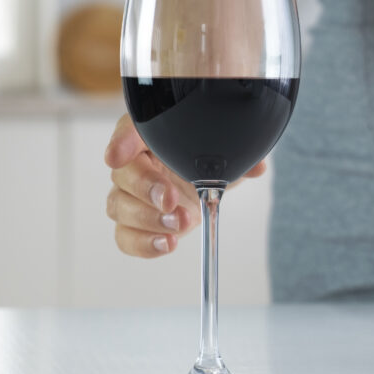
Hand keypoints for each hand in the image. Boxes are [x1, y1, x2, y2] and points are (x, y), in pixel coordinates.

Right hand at [103, 114, 266, 257]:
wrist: (204, 179)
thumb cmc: (206, 157)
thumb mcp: (225, 151)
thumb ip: (238, 155)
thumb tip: (257, 168)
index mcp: (152, 134)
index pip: (129, 129)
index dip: (121, 141)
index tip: (116, 156)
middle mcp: (136, 162)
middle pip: (123, 172)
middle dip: (146, 188)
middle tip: (170, 199)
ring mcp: (132, 194)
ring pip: (118, 206)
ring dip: (149, 219)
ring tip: (180, 223)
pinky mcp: (136, 223)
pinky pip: (125, 236)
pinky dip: (144, 244)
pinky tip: (167, 244)